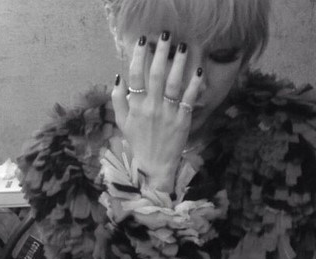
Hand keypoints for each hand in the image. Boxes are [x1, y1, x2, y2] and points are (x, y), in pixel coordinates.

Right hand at [111, 32, 202, 193]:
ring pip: (173, 83)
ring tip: (183, 47)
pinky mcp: (183, 120)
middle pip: (156, 74)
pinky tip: (197, 72)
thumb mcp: (122, 123)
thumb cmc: (139, 143)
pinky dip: (194, 85)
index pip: (136, 75)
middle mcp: (152, 107)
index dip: (139, 56)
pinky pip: (189, 99)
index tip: (143, 41)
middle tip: (166, 37)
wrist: (155, 165)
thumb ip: (118, 100)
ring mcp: (169, 113)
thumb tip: (118, 78)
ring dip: (178, 63)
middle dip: (161, 53)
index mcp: (136, 106)